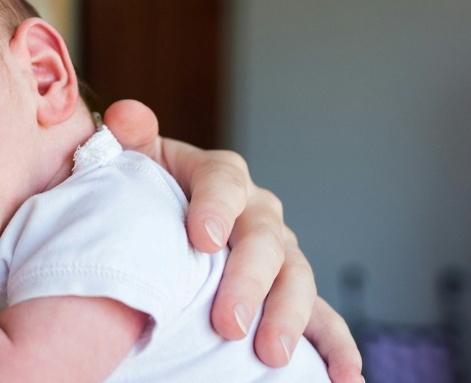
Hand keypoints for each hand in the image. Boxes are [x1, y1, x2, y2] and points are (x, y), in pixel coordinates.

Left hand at [104, 100, 362, 381]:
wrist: (152, 224)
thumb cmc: (141, 194)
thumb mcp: (131, 162)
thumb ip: (129, 138)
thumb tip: (125, 115)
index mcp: (219, 176)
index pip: (223, 182)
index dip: (215, 207)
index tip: (201, 240)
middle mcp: (258, 212)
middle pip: (264, 240)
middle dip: (249, 282)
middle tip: (228, 323)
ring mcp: (280, 254)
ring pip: (295, 279)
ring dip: (288, 318)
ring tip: (268, 354)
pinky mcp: (289, 292)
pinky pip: (323, 319)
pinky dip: (336, 347)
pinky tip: (345, 377)